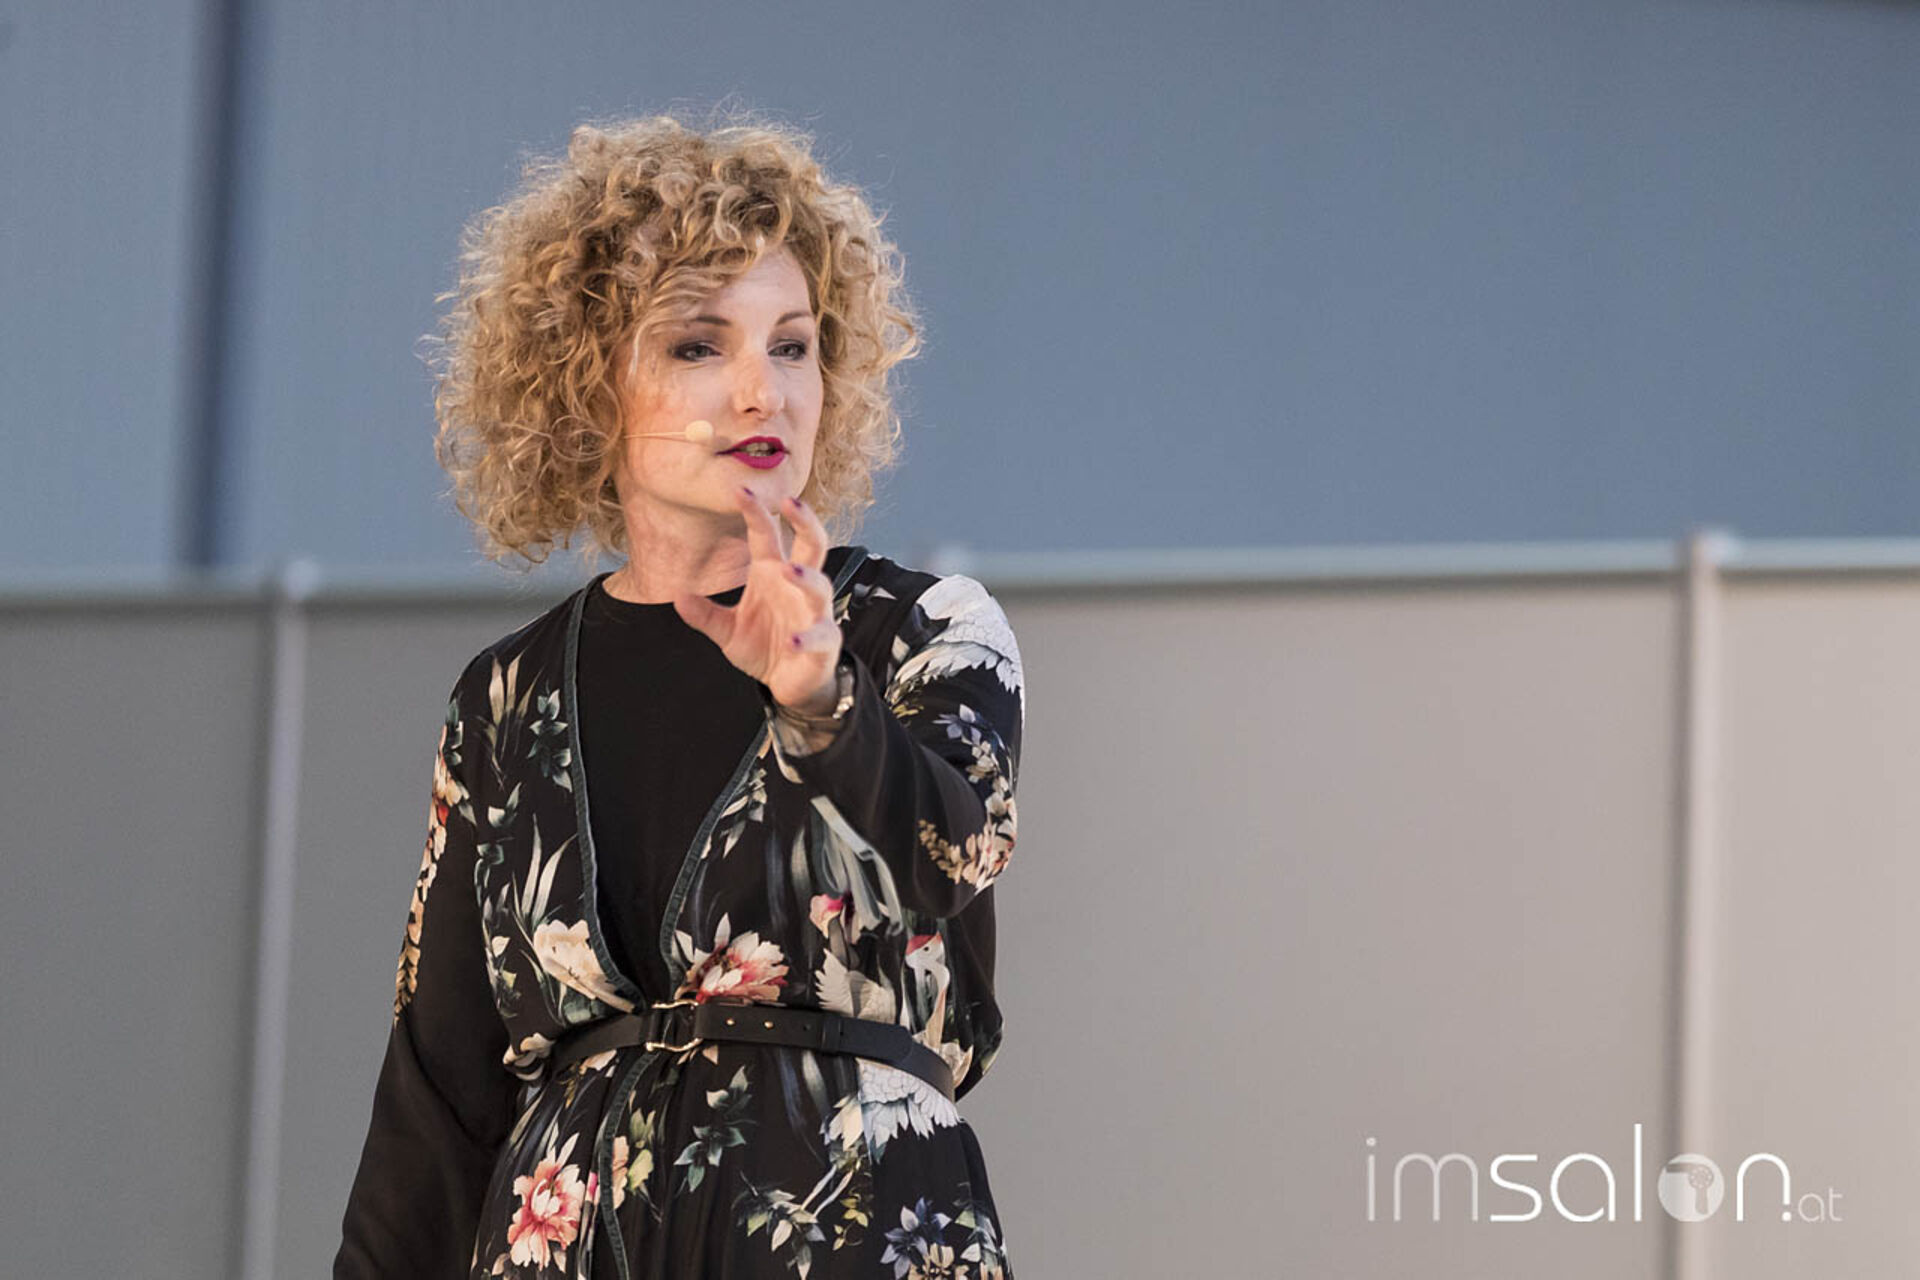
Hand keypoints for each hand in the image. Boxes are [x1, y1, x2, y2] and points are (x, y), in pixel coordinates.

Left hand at [674, 486, 842, 713]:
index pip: (766, 535)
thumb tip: (678, 597)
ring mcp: (814, 611)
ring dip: (806, 576)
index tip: (741, 489)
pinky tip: (793, 640)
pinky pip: (821, 634)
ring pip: (819, 585)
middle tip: (792, 501)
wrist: (789, 682)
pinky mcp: (825, 641)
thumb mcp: (727, 632)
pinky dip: (809, 636)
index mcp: (772, 573)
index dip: (756, 512)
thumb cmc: (764, 646)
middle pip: (811, 545)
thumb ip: (705, 615)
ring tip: (788, 570)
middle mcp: (796, 586)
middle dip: (805, 521)